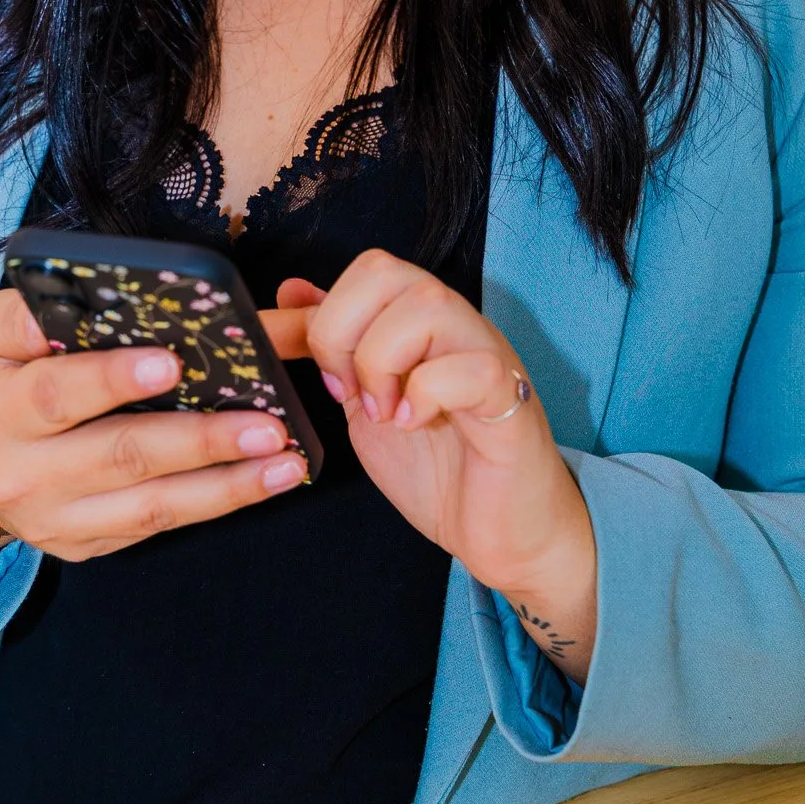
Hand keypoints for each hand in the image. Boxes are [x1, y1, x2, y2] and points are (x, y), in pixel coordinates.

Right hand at [0, 287, 307, 583]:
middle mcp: (25, 476)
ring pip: (150, 507)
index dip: (112, 380)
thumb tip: (97, 292)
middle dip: (199, 441)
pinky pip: (155, 527)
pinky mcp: (84, 546)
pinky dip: (214, 504)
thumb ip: (30, 312)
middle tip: (267, 424)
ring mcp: (56, 521)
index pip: (58, 395)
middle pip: (120, 457)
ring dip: (227, 485)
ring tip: (288, 460)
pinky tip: (264, 481)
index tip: (170, 363)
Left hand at [274, 251, 597, 680]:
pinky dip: (427, 394)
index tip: (332, 383)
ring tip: (386, 414)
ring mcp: (487, 355)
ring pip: (428, 303)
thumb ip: (336, 349)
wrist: (505, 535)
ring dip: (384, 361)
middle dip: (343, 332)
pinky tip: (417, 425)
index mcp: (420, 322)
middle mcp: (455, 325)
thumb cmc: (442, 470)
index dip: (327, 319)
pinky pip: (472, 366)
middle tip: (352, 394)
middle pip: (385, 270)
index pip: (366, 268)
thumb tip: (292, 291)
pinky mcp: (512, 399)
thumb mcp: (366, 403)